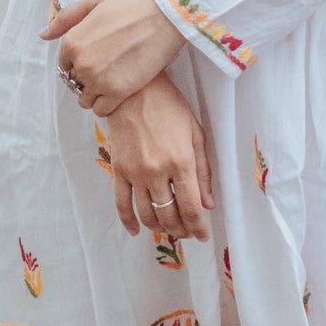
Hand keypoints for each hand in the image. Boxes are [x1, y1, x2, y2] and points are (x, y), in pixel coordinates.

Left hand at [42, 0, 183, 116]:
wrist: (164, 19)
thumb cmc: (131, 7)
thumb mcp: (95, 1)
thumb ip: (66, 18)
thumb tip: (43, 35)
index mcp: (72, 41)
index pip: (64, 65)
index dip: (78, 64)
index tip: (95, 60)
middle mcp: (81, 63)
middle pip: (75, 83)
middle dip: (87, 79)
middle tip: (107, 69)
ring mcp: (98, 79)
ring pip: (85, 99)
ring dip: (95, 94)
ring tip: (113, 82)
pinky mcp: (117, 92)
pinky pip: (101, 110)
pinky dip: (107, 105)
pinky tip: (119, 93)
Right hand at [102, 73, 215, 243]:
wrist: (135, 90)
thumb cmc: (170, 107)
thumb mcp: (195, 133)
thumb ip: (203, 171)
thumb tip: (208, 204)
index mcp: (181, 162)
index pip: (191, 208)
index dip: (198, 227)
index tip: (202, 235)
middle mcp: (157, 172)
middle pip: (169, 215)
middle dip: (181, 230)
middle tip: (187, 232)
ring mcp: (135, 173)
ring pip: (147, 215)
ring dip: (160, 228)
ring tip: (168, 229)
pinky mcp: (118, 170)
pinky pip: (121, 204)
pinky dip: (128, 221)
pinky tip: (136, 231)